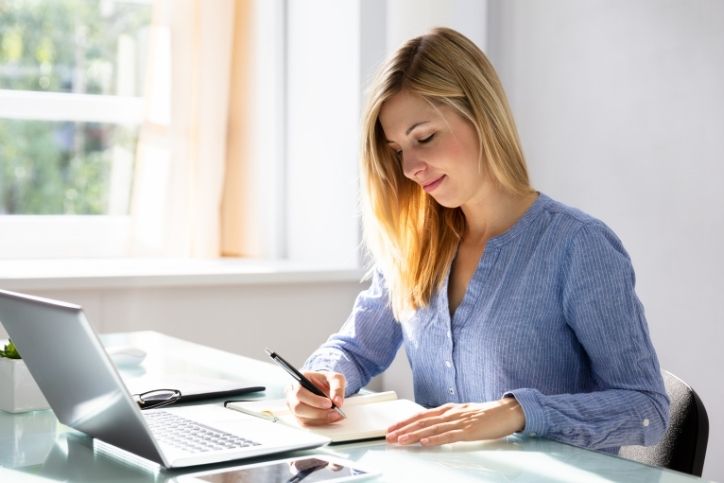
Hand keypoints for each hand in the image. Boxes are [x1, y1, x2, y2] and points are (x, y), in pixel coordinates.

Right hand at [285, 370, 345, 425]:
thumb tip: (338, 402)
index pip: (300, 393)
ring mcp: (293, 407)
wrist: (323, 387)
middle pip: (298, 408)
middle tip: (334, 412)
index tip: (329, 403)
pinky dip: (320, 423)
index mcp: (299, 381)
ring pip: (302, 419)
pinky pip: (306, 424)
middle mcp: (292, 394)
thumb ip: (337, 387)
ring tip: (335, 415)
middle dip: (318, 412)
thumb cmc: (326, 381)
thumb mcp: (335, 378)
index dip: (314, 400)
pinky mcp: (298, 417)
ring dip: (320, 419)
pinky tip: (330, 419)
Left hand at [385, 397, 524, 445]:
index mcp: (448, 409)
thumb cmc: (485, 414)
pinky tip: (426, 443)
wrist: (506, 411)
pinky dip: (436, 439)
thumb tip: (432, 426)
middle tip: (390, 436)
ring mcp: (459, 421)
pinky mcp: (469, 430)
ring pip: (432, 428)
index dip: (405, 422)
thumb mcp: (462, 414)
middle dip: (404, 429)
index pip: (421, 415)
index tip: (392, 428)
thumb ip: (447, 419)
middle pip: (423, 421)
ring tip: (401, 440)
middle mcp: (450, 413)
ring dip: (415, 435)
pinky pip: (450, 436)